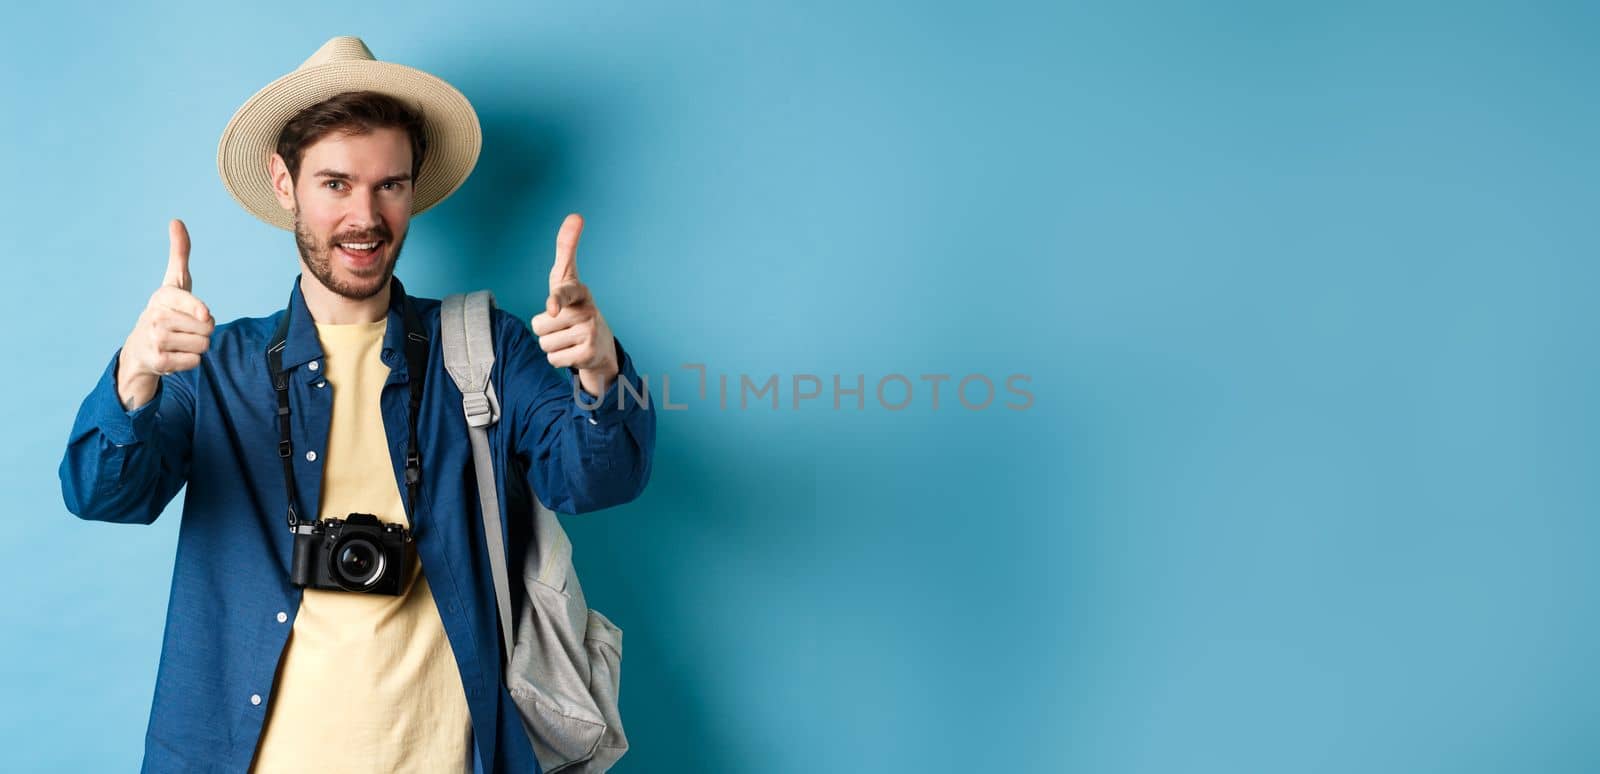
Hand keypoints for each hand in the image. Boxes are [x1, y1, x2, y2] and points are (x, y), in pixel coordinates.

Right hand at [117, 219, 214, 409]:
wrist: (139, 348)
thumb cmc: (166, 310)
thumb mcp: (174, 282)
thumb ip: (179, 253)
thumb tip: (176, 221)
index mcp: (162, 297)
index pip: (193, 306)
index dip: (202, 313)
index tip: (204, 315)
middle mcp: (154, 317)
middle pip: (207, 328)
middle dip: (203, 330)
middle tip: (185, 328)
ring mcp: (155, 340)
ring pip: (203, 345)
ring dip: (198, 346)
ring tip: (180, 341)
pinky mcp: (158, 362)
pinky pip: (195, 361)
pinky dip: (190, 360)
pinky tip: (174, 354)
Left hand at [529, 213, 618, 397]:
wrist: (601, 346)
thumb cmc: (576, 306)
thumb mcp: (567, 279)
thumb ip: (567, 248)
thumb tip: (576, 214)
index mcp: (579, 292)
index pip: (563, 293)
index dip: (555, 301)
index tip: (552, 307)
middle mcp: (588, 311)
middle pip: (539, 325)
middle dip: (545, 329)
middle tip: (563, 327)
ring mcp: (590, 333)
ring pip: (544, 344)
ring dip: (551, 345)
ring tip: (568, 339)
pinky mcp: (589, 354)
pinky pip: (553, 359)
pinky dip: (559, 359)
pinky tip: (573, 352)